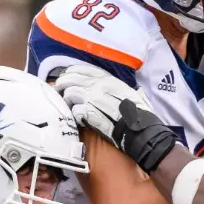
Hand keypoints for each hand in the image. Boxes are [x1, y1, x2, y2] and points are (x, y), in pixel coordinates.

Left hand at [52, 66, 174, 171]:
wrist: (144, 133)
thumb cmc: (140, 115)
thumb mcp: (130, 94)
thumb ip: (115, 88)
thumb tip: (102, 84)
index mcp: (111, 81)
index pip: (86, 70)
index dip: (73, 71)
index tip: (67, 74)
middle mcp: (102, 87)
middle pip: (74, 80)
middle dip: (64, 84)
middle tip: (60, 90)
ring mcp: (97, 101)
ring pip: (72, 94)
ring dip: (67, 100)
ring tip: (68, 105)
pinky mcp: (93, 116)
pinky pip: (76, 112)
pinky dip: (74, 114)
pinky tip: (77, 118)